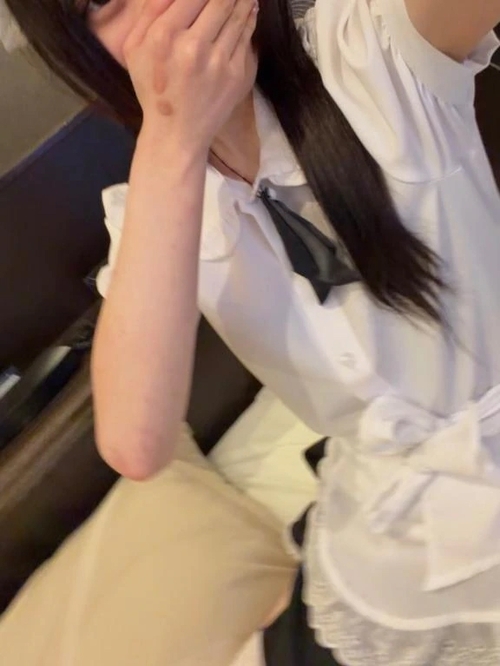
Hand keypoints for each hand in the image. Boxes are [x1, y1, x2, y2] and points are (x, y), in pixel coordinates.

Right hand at [124, 0, 258, 148]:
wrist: (176, 133)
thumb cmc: (153, 87)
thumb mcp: (135, 47)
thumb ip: (149, 10)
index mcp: (163, 36)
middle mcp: (192, 47)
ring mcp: (218, 62)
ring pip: (237, 14)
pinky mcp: (236, 76)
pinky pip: (246, 36)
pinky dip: (249, 17)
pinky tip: (250, 7)